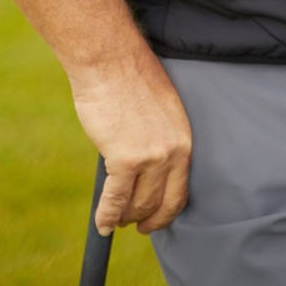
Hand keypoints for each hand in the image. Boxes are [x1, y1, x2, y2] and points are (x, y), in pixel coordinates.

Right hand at [69, 46, 191, 235]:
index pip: (181, 189)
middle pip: (161, 202)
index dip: (167, 210)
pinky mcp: (124, 159)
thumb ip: (159, 138)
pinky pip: (115, 199)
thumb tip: (146, 168)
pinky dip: (106, 216)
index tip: (156, 218)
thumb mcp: (159, 109)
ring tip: (115, 220)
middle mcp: (173, 151)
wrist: (110, 59)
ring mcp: (150, 157)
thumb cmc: (129, 77)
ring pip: (138, 204)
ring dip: (124, 217)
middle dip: (147, 219)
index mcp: (184, 137)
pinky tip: (101, 223)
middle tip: (135, 226)